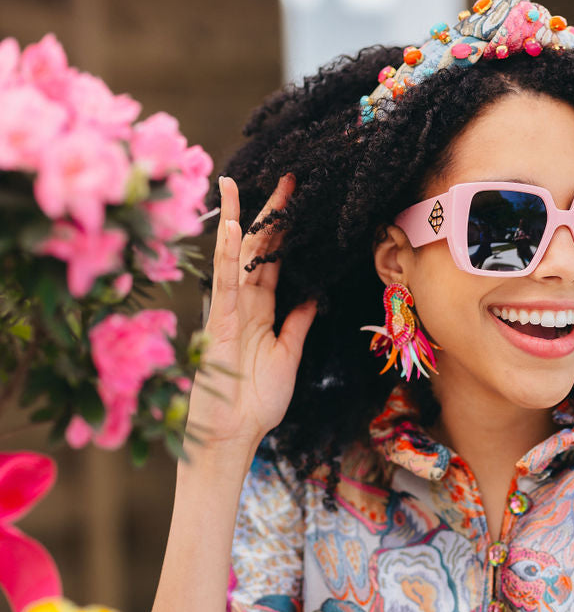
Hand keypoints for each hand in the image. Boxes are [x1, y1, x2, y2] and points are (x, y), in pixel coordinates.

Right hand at [186, 174, 316, 458]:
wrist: (233, 434)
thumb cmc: (256, 401)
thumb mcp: (288, 354)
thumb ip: (298, 323)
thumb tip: (314, 296)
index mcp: (262, 310)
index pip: (274, 261)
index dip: (285, 232)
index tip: (297, 202)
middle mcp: (244, 304)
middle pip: (257, 249)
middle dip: (269, 213)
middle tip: (285, 177)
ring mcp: (229, 310)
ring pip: (236, 257)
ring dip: (238, 219)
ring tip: (237, 184)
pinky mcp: (220, 323)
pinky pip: (224, 282)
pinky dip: (228, 254)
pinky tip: (230, 227)